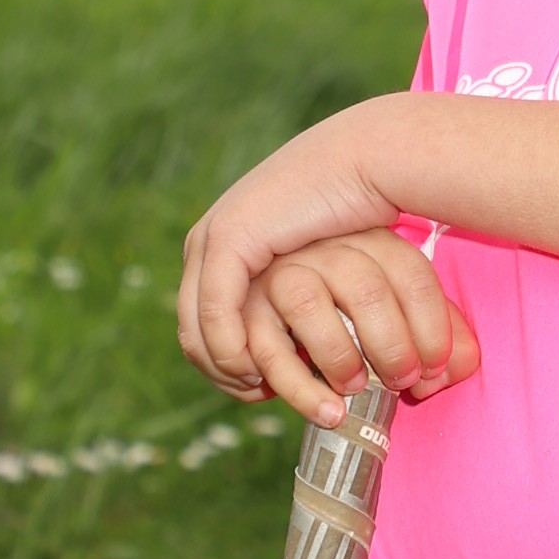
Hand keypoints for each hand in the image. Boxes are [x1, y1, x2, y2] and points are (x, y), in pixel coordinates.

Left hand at [178, 105, 407, 397]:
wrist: (367, 162)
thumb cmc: (357, 211)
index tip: (264, 389)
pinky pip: (214, 313)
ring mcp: (212, 238)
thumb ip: (294, 287)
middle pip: (191, 329)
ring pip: (195, 328)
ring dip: (225, 368)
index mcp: (222, 242)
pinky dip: (230, 349)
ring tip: (263, 388)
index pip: (202, 321)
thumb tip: (297, 333)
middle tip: (260, 396)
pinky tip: (257, 368)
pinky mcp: (228, 240)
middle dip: (221, 373)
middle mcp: (206, 240)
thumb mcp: (314, 259)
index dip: (228, 365)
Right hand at [239, 230, 480, 428]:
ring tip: (352, 393)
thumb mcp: (404, 319)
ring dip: (337, 357)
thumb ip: (440, 340)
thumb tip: (456, 368)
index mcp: (374, 242)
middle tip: (400, 383)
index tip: (435, 370)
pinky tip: (322, 410)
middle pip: (366, 289)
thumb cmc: (358, 321)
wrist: (282, 309)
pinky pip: (265, 346)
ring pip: (308, 305)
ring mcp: (282, 272)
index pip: (414, 275)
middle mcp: (328, 249)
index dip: (433, 329)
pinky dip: (293, 384)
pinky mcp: (245, 307)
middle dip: (391, 347)